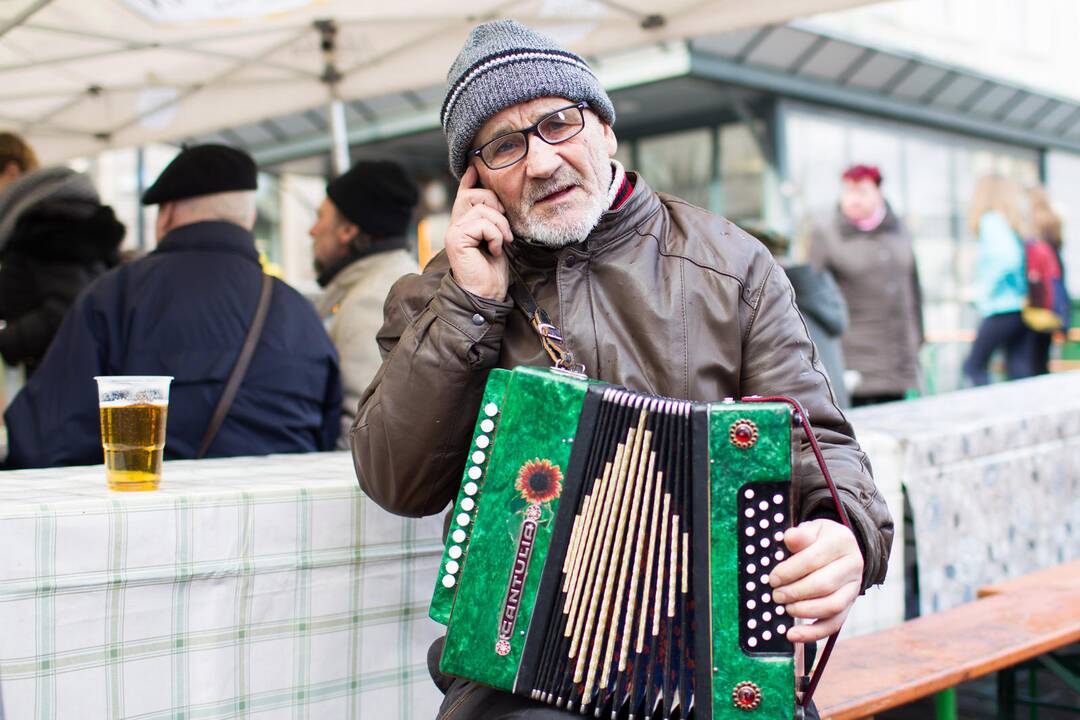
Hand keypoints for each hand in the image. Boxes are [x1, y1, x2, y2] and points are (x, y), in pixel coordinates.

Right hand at [445, 165, 512, 300]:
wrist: (486, 294)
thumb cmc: (493, 270)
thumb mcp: (496, 238)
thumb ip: (492, 220)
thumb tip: (495, 201)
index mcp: (464, 224)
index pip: (464, 194)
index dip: (469, 180)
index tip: (473, 167)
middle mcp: (455, 225)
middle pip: (476, 195)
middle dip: (497, 208)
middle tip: (504, 231)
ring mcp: (453, 231)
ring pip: (482, 208)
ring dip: (500, 226)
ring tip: (501, 244)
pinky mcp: (456, 238)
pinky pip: (482, 223)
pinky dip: (496, 236)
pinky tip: (494, 250)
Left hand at [768, 518, 862, 642]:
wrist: (841, 547)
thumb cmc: (818, 539)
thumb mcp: (811, 529)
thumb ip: (800, 535)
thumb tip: (789, 538)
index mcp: (842, 541)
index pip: (814, 559)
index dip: (790, 571)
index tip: (773, 578)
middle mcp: (853, 565)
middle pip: (823, 585)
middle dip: (795, 592)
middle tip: (776, 595)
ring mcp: (854, 588)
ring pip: (831, 606)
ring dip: (804, 610)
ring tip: (785, 608)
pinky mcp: (849, 606)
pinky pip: (834, 624)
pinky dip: (813, 633)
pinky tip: (793, 635)